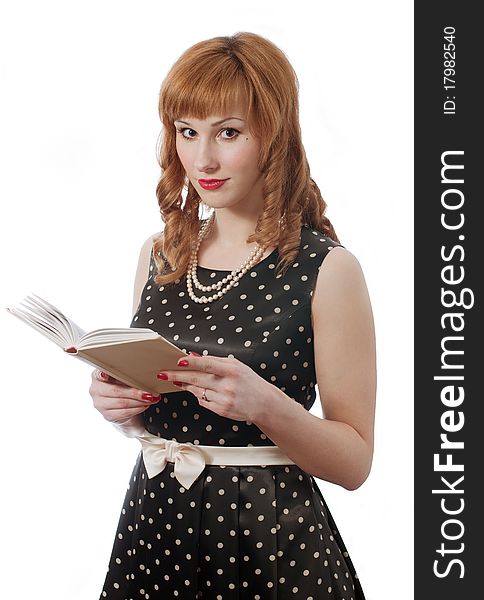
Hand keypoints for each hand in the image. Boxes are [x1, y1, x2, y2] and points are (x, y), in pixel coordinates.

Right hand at [89, 369, 158, 430]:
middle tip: (149, 393)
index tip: (106, 375)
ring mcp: (99, 404)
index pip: (99, 374)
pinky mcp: (107, 415)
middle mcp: (95, 389)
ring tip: (150, 399)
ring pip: (121, 403)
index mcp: (97, 375)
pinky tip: (144, 406)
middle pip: (116, 391)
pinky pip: (124, 412)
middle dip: (134, 392)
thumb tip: (145, 374)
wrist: (122, 407)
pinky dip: (136, 409)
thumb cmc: (123, 387)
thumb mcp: (123, 378)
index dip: (103, 375)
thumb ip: (127, 374)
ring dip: (139, 401)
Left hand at [156, 353, 273, 423]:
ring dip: (185, 385)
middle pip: (196, 379)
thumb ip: (215, 361)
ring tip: (178, 381)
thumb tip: (194, 356)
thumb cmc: (250, 382)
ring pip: (197, 391)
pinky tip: (199, 391)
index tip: (178, 361)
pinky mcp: (221, 410)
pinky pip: (203, 401)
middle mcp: (227, 385)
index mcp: (232, 370)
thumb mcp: (236, 365)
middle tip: (163, 373)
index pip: (207, 365)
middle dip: (177, 376)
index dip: (191, 363)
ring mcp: (223, 399)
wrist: (263, 403)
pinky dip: (198, 395)